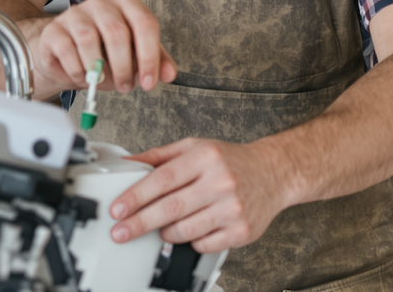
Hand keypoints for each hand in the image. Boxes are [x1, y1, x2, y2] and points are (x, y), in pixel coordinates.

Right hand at [34, 0, 177, 93]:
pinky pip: (67, 50)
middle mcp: (101, 4)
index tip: (149, 82)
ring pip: (89, 39)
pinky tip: (83, 77)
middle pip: (117, 31)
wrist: (64, 57)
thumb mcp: (134, 56)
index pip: (145, 23)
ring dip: (98, 69)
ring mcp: (75, 14)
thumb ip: (154, 62)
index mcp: (126, 5)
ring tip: (101, 82)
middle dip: (123, 67)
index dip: (149, 56)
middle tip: (124, 86)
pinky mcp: (54, 29)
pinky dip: (78, 71)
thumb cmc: (103, 54)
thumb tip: (169, 74)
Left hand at [109, 138, 295, 252]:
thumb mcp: (195, 147)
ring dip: (165, 233)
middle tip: (120, 232)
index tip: (118, 209)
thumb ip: (160, 156)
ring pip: (185, 231)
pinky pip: (203, 245)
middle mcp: (221, 181)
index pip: (163, 179)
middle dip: (140, 222)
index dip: (136, 196)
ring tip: (161, 228)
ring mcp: (233, 208)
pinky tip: (192, 229)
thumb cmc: (231, 160)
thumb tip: (128, 165)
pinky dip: (191, 241)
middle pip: (170, 208)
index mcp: (206, 157)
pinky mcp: (241, 231)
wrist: (273, 173)